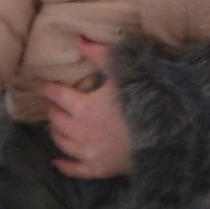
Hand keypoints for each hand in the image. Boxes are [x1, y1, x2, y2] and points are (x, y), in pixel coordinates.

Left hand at [42, 36, 133, 179]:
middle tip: (53, 104)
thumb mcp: (124, 74)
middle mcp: (81, 131)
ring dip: (55, 132)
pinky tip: (56, 162)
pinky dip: (63, 166)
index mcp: (84, 107)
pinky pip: (73, 169)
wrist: (166, 136)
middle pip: (56, 119)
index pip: (57, 96)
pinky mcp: (98, 169)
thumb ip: (100, 55)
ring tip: (53, 126)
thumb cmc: (145, 101)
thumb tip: (79, 39)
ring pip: (61, 142)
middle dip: (53, 109)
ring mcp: (88, 152)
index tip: (43, 84)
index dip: (48, 88)